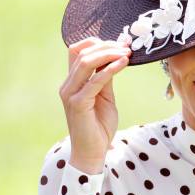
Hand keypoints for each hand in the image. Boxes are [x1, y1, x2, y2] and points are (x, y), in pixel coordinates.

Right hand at [58, 37, 131, 172]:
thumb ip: (106, 79)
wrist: (92, 152)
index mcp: (72, 82)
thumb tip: (116, 58)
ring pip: (85, 62)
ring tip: (127, 54)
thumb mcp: (105, 97)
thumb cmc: (99, 126)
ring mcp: (70, 94)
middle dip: (106, 46)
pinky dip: (110, 70)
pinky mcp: (78, 103)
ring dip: (109, 54)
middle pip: (81, 53)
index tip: (121, 44)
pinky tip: (123, 64)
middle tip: (127, 47)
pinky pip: (94, 81)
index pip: (78, 51)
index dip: (98, 43)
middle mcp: (68, 85)